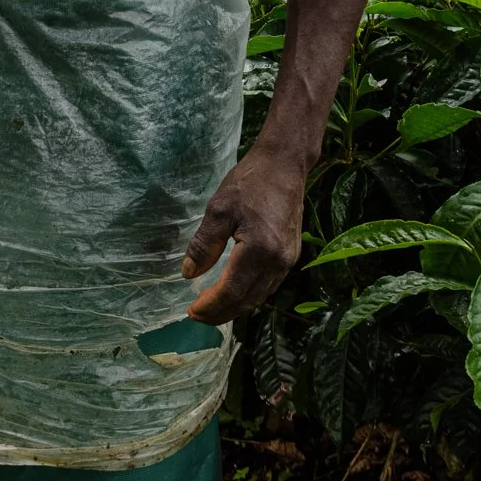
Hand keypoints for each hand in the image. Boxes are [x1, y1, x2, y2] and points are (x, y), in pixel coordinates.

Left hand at [181, 141, 309, 324]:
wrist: (284, 165)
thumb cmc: (250, 182)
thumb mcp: (219, 209)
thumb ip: (203, 245)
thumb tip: (189, 274)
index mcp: (259, 250)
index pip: (231, 291)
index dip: (210, 306)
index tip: (191, 311)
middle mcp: (278, 261)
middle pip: (247, 301)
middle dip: (221, 313)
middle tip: (197, 315)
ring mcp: (288, 260)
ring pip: (260, 296)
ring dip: (235, 307)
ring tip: (212, 308)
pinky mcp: (290, 254)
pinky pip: (269, 285)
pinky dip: (249, 295)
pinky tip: (235, 291)